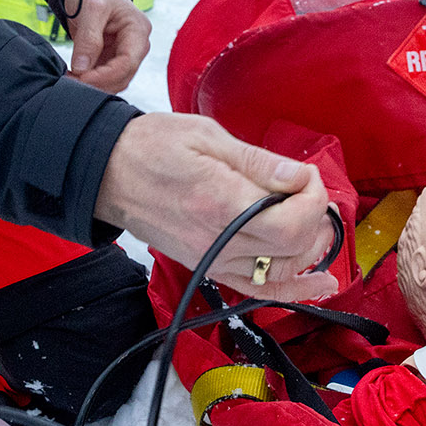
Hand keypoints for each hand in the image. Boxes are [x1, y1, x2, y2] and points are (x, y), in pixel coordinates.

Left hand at [63, 0, 148, 93]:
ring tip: (70, 80)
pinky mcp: (111, 58)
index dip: (105, 75)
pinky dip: (89, 81)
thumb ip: (88, 39)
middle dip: (98, 83)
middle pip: (123, 76)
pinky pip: (104, 77)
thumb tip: (82, 68)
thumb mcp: (91, 8)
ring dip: (93, 85)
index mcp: (138, 30)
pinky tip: (74, 77)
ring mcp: (124, 53)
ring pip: (114, 81)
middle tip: (71, 82)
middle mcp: (136, 45)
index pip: (127, 63)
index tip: (82, 78)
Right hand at [95, 113, 339, 301]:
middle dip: (314, 217)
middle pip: (292, 248)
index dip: (313, 197)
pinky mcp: (206, 267)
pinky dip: (291, 290)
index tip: (305, 174)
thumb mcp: (206, 136)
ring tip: (319, 226)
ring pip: (280, 273)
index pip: (290, 220)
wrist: (106, 172)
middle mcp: (217, 240)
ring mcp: (211, 259)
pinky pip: (256, 290)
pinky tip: (319, 285)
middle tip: (308, 190)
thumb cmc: (151, 146)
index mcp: (219, 201)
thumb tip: (297, 175)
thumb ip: (257, 161)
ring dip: (309, 250)